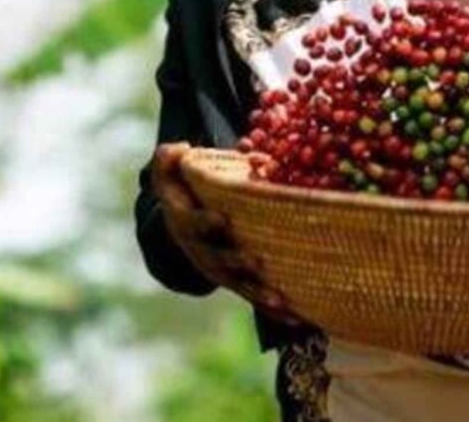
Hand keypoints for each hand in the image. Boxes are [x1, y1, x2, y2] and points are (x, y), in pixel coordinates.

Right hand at [150, 142, 306, 326]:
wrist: (184, 225)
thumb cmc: (183, 189)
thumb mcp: (170, 171)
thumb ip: (169, 159)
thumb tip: (181, 150)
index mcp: (188, 223)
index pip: (194, 224)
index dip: (205, 222)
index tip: (221, 218)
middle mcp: (204, 252)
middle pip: (220, 261)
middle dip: (237, 262)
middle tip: (256, 260)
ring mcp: (223, 271)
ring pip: (241, 285)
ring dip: (260, 294)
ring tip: (281, 300)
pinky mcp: (241, 282)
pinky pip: (258, 298)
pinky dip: (277, 310)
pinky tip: (300, 317)